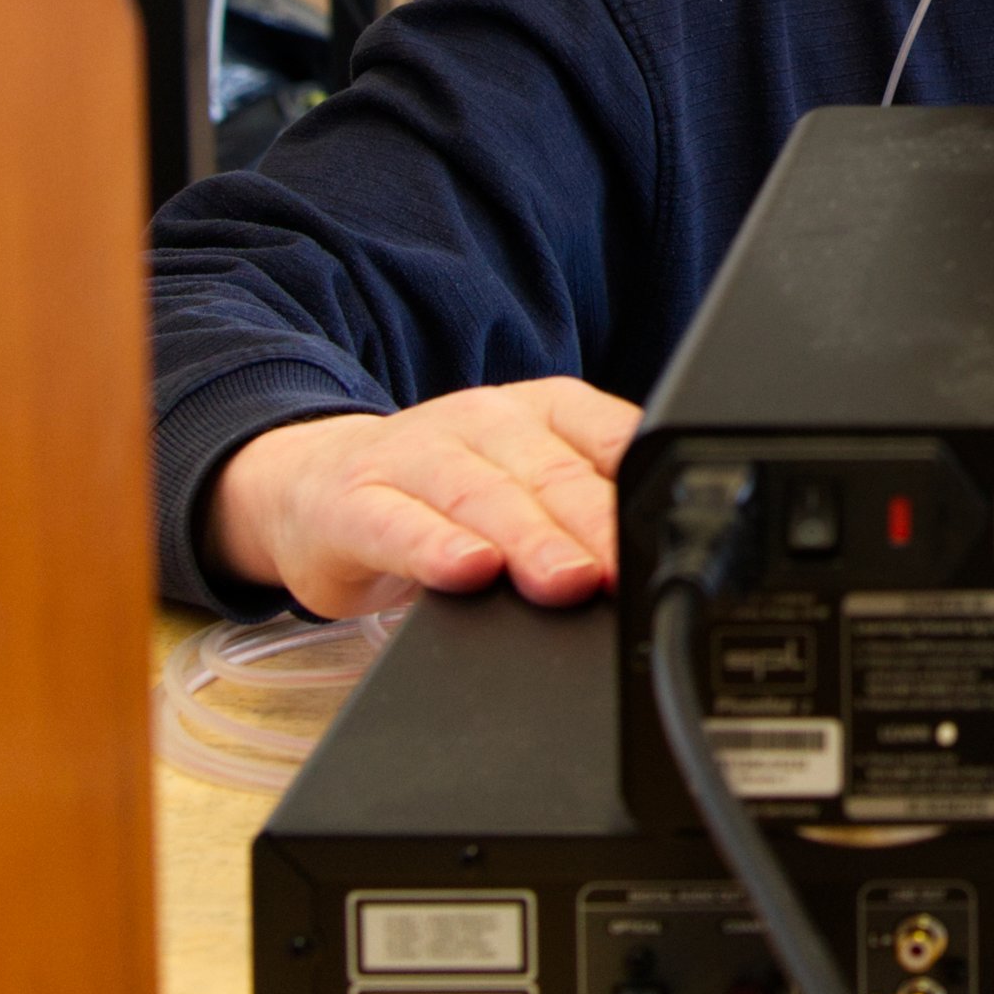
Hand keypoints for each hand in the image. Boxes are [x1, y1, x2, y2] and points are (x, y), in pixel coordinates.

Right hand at [207, 378, 641, 617]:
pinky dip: (432, 548)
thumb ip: (587, 514)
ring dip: (530, 539)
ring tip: (568, 580)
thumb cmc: (445, 498)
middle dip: (597, 526)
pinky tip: (466, 571)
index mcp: (544, 414)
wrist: (319, 486)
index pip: (608, 437)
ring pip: (481, 495)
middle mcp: (485, 423)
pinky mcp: (354, 501)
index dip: (644, 487)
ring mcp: (416, 455)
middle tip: (630, 571)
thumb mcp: (528, 489)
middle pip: (552, 474)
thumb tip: (659, 569)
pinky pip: (396, 523)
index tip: (674, 534)